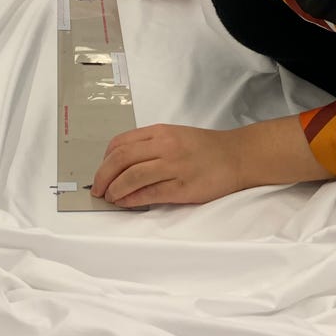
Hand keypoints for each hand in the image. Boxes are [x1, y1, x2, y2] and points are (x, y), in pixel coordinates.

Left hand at [91, 124, 242, 207]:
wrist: (237, 156)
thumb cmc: (205, 147)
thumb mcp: (174, 135)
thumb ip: (149, 145)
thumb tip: (121, 164)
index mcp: (160, 132)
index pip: (120, 143)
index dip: (105, 159)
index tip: (101, 171)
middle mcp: (164, 146)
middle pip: (121, 159)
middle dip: (103, 176)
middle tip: (98, 189)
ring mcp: (173, 166)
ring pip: (131, 177)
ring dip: (115, 190)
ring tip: (111, 198)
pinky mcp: (182, 187)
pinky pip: (149, 194)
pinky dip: (132, 200)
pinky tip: (126, 203)